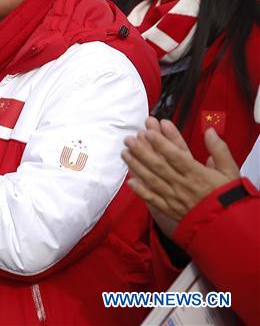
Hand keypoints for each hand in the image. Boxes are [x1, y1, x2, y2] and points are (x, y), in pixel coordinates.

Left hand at [123, 117, 240, 222]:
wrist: (228, 224)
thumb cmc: (228, 196)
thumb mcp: (230, 170)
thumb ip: (219, 149)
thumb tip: (210, 131)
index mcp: (197, 174)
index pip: (176, 156)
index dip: (161, 143)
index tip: (149, 132)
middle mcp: (183, 185)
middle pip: (159, 166)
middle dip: (142, 151)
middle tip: (129, 139)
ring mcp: (174, 198)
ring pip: (152, 180)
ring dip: (136, 166)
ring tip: (125, 153)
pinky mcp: (170, 209)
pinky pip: (153, 200)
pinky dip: (141, 191)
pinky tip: (130, 181)